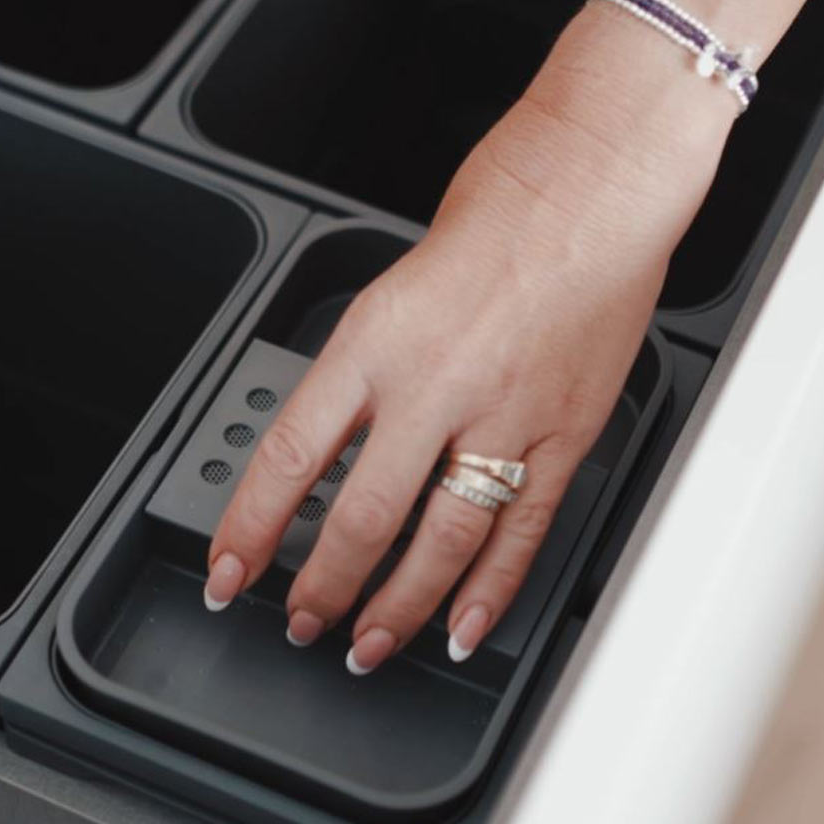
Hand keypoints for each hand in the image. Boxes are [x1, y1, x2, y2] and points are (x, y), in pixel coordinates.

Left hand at [205, 6, 734, 671]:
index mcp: (374, 341)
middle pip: (362, 517)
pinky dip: (489, 590)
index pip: (291, 455)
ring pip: (441, 541)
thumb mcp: (390, 286)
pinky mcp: (567, 431)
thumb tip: (333, 452)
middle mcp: (434, 385)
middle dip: (322, 586)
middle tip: (302, 621)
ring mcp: (504, 414)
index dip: (251, 528)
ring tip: (368, 643)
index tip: (228, 571)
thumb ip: (363, 373)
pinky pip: (522, 529)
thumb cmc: (497, 215)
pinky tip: (462, 628)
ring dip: (397, 606)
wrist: (594, 180)